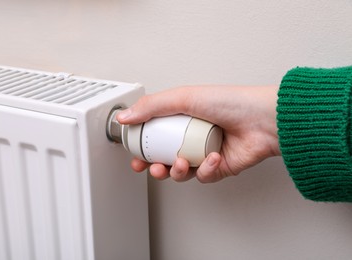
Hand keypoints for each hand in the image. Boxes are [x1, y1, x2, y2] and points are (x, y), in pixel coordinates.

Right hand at [117, 85, 280, 182]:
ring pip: (181, 171)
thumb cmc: (230, 103)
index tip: (133, 152)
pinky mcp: (218, 167)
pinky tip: (212, 159)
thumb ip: (151, 106)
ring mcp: (204, 152)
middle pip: (164, 156)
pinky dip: (205, 170)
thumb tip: (125, 116)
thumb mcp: (184, 98)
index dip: (142, 146)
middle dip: (154, 166)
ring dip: (176, 171)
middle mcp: (192, 136)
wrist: (264, 120)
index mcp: (183, 118)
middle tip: (150, 167)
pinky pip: (203, 176)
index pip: (155, 134)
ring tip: (179, 163)